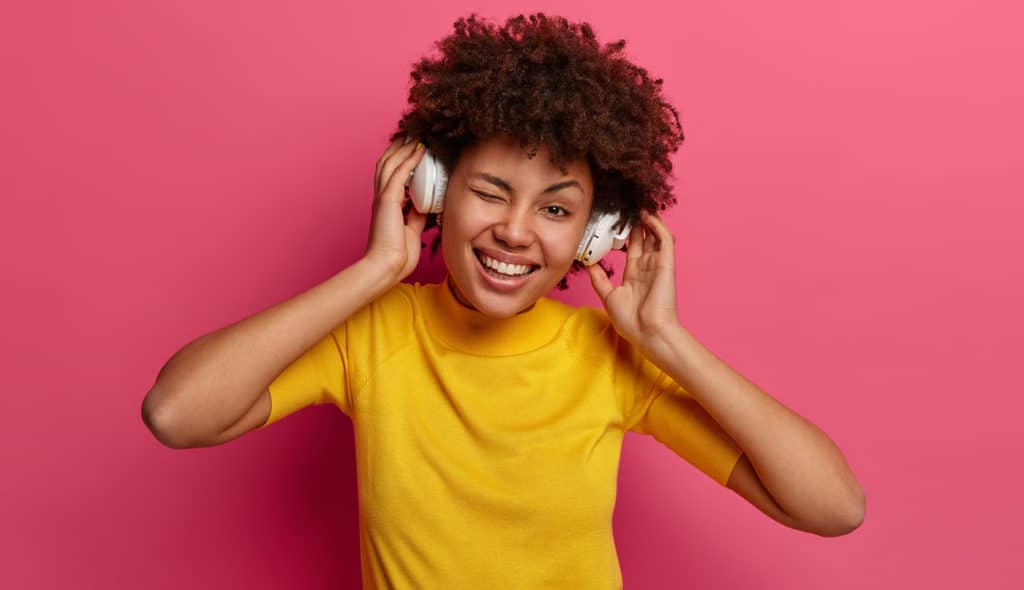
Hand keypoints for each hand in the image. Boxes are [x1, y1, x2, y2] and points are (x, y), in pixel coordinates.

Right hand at [363, 137, 427, 281]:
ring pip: (391, 163)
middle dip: (399, 147)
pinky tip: (420, 150)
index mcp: (386, 205)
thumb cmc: (396, 256)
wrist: (385, 267)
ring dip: (404, 147)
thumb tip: (426, 205)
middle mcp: (381, 198)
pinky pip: (399, 173)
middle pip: (387, 163)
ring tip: (416, 134)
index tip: (411, 148)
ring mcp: (383, 198)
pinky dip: (409, 159)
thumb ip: (416, 216)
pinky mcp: (387, 200)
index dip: (399, 160)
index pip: (390, 175)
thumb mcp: (412, 230)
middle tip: (412, 133)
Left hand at [586, 210, 678, 349]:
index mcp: (634, 275)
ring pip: (655, 235)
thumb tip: (587, 265)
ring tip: (637, 205)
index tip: (612, 221)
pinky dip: (657, 226)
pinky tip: (647, 215)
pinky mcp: (666, 263)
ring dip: (648, 220)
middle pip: (642, 238)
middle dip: (634, 223)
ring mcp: (657, 264)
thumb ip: (599, 279)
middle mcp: (646, 267)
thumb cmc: (631, 322)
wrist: (648, 333)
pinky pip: (664, 239)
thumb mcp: (608, 297)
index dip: (623, 234)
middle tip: (625, 207)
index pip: (630, 248)